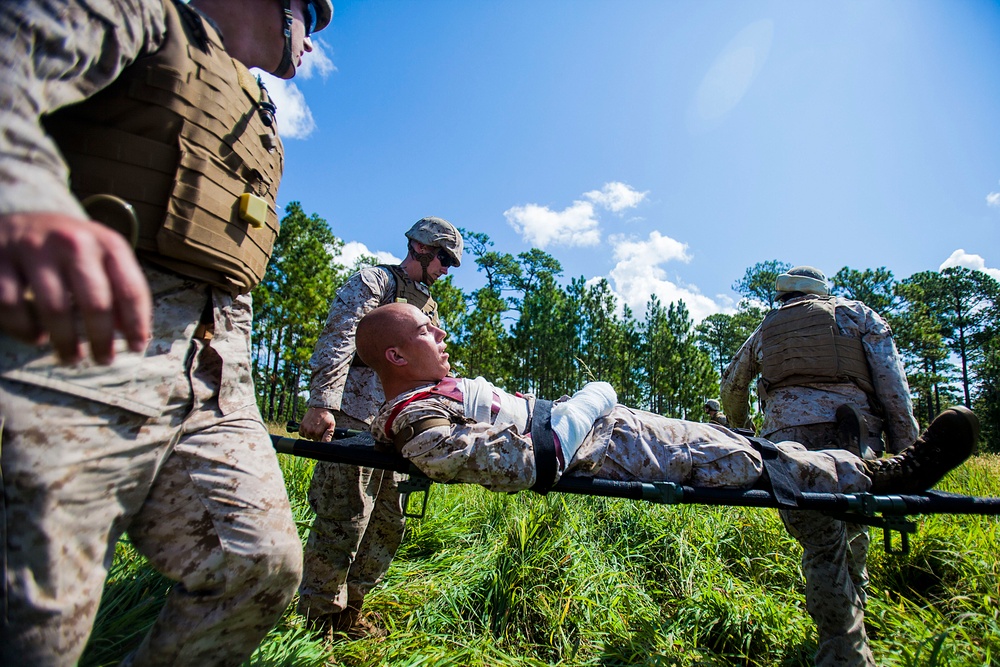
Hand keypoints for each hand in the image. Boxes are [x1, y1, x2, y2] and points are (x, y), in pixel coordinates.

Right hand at [0, 212, 151, 363]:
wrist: (18, 219)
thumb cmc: (67, 248)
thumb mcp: (99, 257)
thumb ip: (118, 288)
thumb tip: (131, 333)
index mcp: (106, 242)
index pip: (130, 288)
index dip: (136, 323)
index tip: (136, 348)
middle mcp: (72, 242)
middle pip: (95, 302)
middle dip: (101, 338)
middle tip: (103, 360)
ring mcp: (33, 248)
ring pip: (54, 309)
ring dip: (65, 341)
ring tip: (71, 357)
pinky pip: (13, 306)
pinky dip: (25, 330)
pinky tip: (36, 337)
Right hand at [300, 406, 337, 441]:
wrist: (320, 407)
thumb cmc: (326, 416)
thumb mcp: (331, 425)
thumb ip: (329, 434)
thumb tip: (325, 442)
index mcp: (318, 432)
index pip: (319, 442)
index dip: (322, 439)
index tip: (323, 435)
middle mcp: (311, 431)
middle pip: (314, 440)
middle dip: (317, 436)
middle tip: (320, 428)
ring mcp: (305, 429)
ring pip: (308, 437)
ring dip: (311, 434)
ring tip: (315, 426)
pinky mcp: (301, 426)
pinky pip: (301, 433)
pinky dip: (305, 431)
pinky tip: (309, 427)